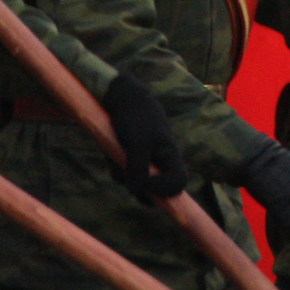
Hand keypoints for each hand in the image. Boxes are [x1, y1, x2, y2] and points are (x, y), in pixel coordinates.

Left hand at [100, 74, 186, 200]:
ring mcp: (145, 159)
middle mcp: (160, 160)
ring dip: (122, 174)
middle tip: (125, 176)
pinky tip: (112, 151)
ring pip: (135, 181)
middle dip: (138, 187)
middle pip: (155, 189)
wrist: (121, 98)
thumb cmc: (135, 118)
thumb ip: (138, 169)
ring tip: (115, 155)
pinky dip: (116, 166)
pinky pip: (123, 172)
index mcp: (170, 155)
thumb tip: (136, 191)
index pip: (178, 183)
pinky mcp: (131, 156)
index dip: (163, 190)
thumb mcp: (137, 144)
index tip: (145, 184)